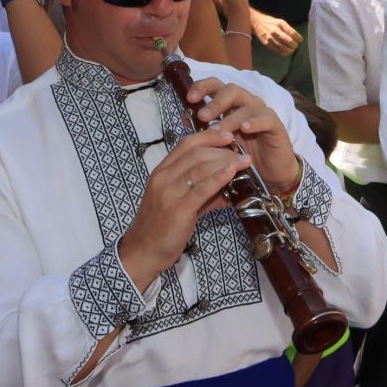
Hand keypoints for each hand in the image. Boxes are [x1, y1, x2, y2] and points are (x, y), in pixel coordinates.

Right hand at [117, 129, 251, 287]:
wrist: (142, 251)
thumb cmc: (160, 227)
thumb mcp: (178, 202)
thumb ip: (201, 190)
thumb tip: (228, 181)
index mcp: (161, 172)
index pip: (186, 144)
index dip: (208, 136)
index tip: (227, 135)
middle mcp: (163, 178)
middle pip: (196, 152)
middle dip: (221, 148)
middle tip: (240, 151)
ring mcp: (169, 193)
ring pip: (200, 167)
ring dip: (225, 161)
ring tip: (244, 161)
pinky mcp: (178, 209)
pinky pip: (202, 188)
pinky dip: (219, 177)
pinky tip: (232, 172)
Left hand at [184, 77, 300, 192]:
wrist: (269, 174)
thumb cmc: (242, 155)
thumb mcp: (220, 142)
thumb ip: (206, 129)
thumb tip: (183, 119)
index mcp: (231, 104)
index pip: (216, 86)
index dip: (203, 87)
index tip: (189, 98)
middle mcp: (246, 103)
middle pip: (231, 89)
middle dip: (215, 101)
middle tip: (202, 116)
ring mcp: (262, 112)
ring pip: (246, 105)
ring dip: (230, 118)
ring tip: (218, 131)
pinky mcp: (276, 124)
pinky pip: (265, 118)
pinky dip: (254, 122)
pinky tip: (244, 129)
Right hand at [250, 11, 302, 57]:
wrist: (257, 23)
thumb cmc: (271, 22)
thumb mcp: (280, 22)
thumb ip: (287, 29)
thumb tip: (296, 38)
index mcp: (280, 24)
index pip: (292, 33)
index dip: (298, 38)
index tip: (300, 40)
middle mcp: (275, 31)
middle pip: (288, 41)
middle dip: (294, 45)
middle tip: (296, 45)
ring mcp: (270, 38)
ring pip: (283, 48)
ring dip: (290, 50)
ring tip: (292, 49)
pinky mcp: (267, 44)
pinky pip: (277, 51)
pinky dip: (284, 53)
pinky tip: (286, 52)